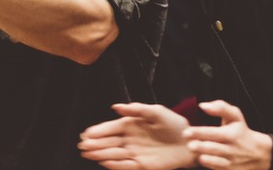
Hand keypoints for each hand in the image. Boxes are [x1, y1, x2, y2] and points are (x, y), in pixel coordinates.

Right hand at [78, 103, 195, 169]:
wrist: (190, 142)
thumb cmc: (173, 123)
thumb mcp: (156, 111)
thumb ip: (136, 109)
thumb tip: (115, 107)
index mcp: (131, 125)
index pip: (111, 128)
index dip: (98, 131)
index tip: (86, 133)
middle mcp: (130, 139)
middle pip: (109, 142)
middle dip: (95, 144)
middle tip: (82, 146)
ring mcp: (135, 153)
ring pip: (114, 154)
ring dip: (101, 154)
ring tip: (88, 154)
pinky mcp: (142, 165)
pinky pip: (125, 166)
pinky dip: (115, 164)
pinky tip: (104, 162)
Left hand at [185, 101, 272, 169]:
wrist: (258, 153)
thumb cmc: (242, 131)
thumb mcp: (235, 116)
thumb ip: (220, 107)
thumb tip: (203, 105)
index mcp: (231, 134)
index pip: (213, 133)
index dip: (199, 133)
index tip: (187, 132)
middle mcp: (230, 149)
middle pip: (212, 148)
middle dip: (199, 146)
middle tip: (188, 144)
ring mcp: (230, 162)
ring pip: (213, 160)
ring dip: (202, 156)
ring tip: (192, 150)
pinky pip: (216, 168)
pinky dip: (208, 164)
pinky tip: (201, 158)